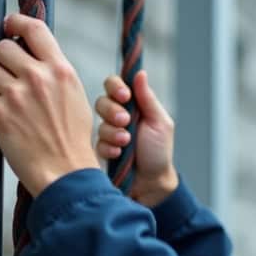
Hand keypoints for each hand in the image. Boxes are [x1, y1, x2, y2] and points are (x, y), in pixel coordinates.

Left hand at [0, 14, 99, 196]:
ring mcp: (17, 95)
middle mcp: (39, 77)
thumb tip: (29, 51)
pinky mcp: (1, 113)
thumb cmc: (71, 136)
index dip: (16, 22)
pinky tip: (10, 122)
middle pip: (3, 48)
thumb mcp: (74, 95)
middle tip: (11, 77)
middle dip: (3, 61)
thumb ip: (54, 71)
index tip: (8, 24)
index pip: (33, 28)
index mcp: (60, 69)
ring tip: (13, 104)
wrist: (65, 171)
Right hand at [95, 71, 177, 206]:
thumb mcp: (159, 123)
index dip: (115, 87)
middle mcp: (116, 116)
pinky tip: (118, 154)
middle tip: (125, 121)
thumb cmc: (159, 152)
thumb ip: (147, 99)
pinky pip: (96, 142)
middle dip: (113, 110)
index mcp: (131, 105)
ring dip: (113, 132)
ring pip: (98, 123)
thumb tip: (140, 73)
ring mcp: (107, 134)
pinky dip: (108, 147)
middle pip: (102, 101)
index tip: (125, 96)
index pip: (114, 85)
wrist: (152, 183)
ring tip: (126, 142)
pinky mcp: (100, 150)